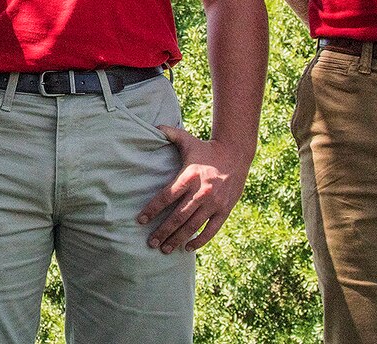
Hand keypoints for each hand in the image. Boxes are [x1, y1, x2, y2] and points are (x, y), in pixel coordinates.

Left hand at [137, 129, 250, 252]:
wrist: (236, 155)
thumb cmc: (206, 149)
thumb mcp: (187, 140)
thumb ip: (169, 134)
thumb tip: (154, 126)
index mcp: (188, 176)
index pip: (166, 196)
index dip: (152, 210)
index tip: (140, 220)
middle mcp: (201, 192)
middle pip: (178, 216)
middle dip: (163, 231)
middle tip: (150, 242)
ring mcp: (214, 203)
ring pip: (193, 226)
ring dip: (178, 239)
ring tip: (165, 249)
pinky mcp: (225, 210)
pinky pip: (211, 230)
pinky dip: (200, 240)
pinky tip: (188, 248)